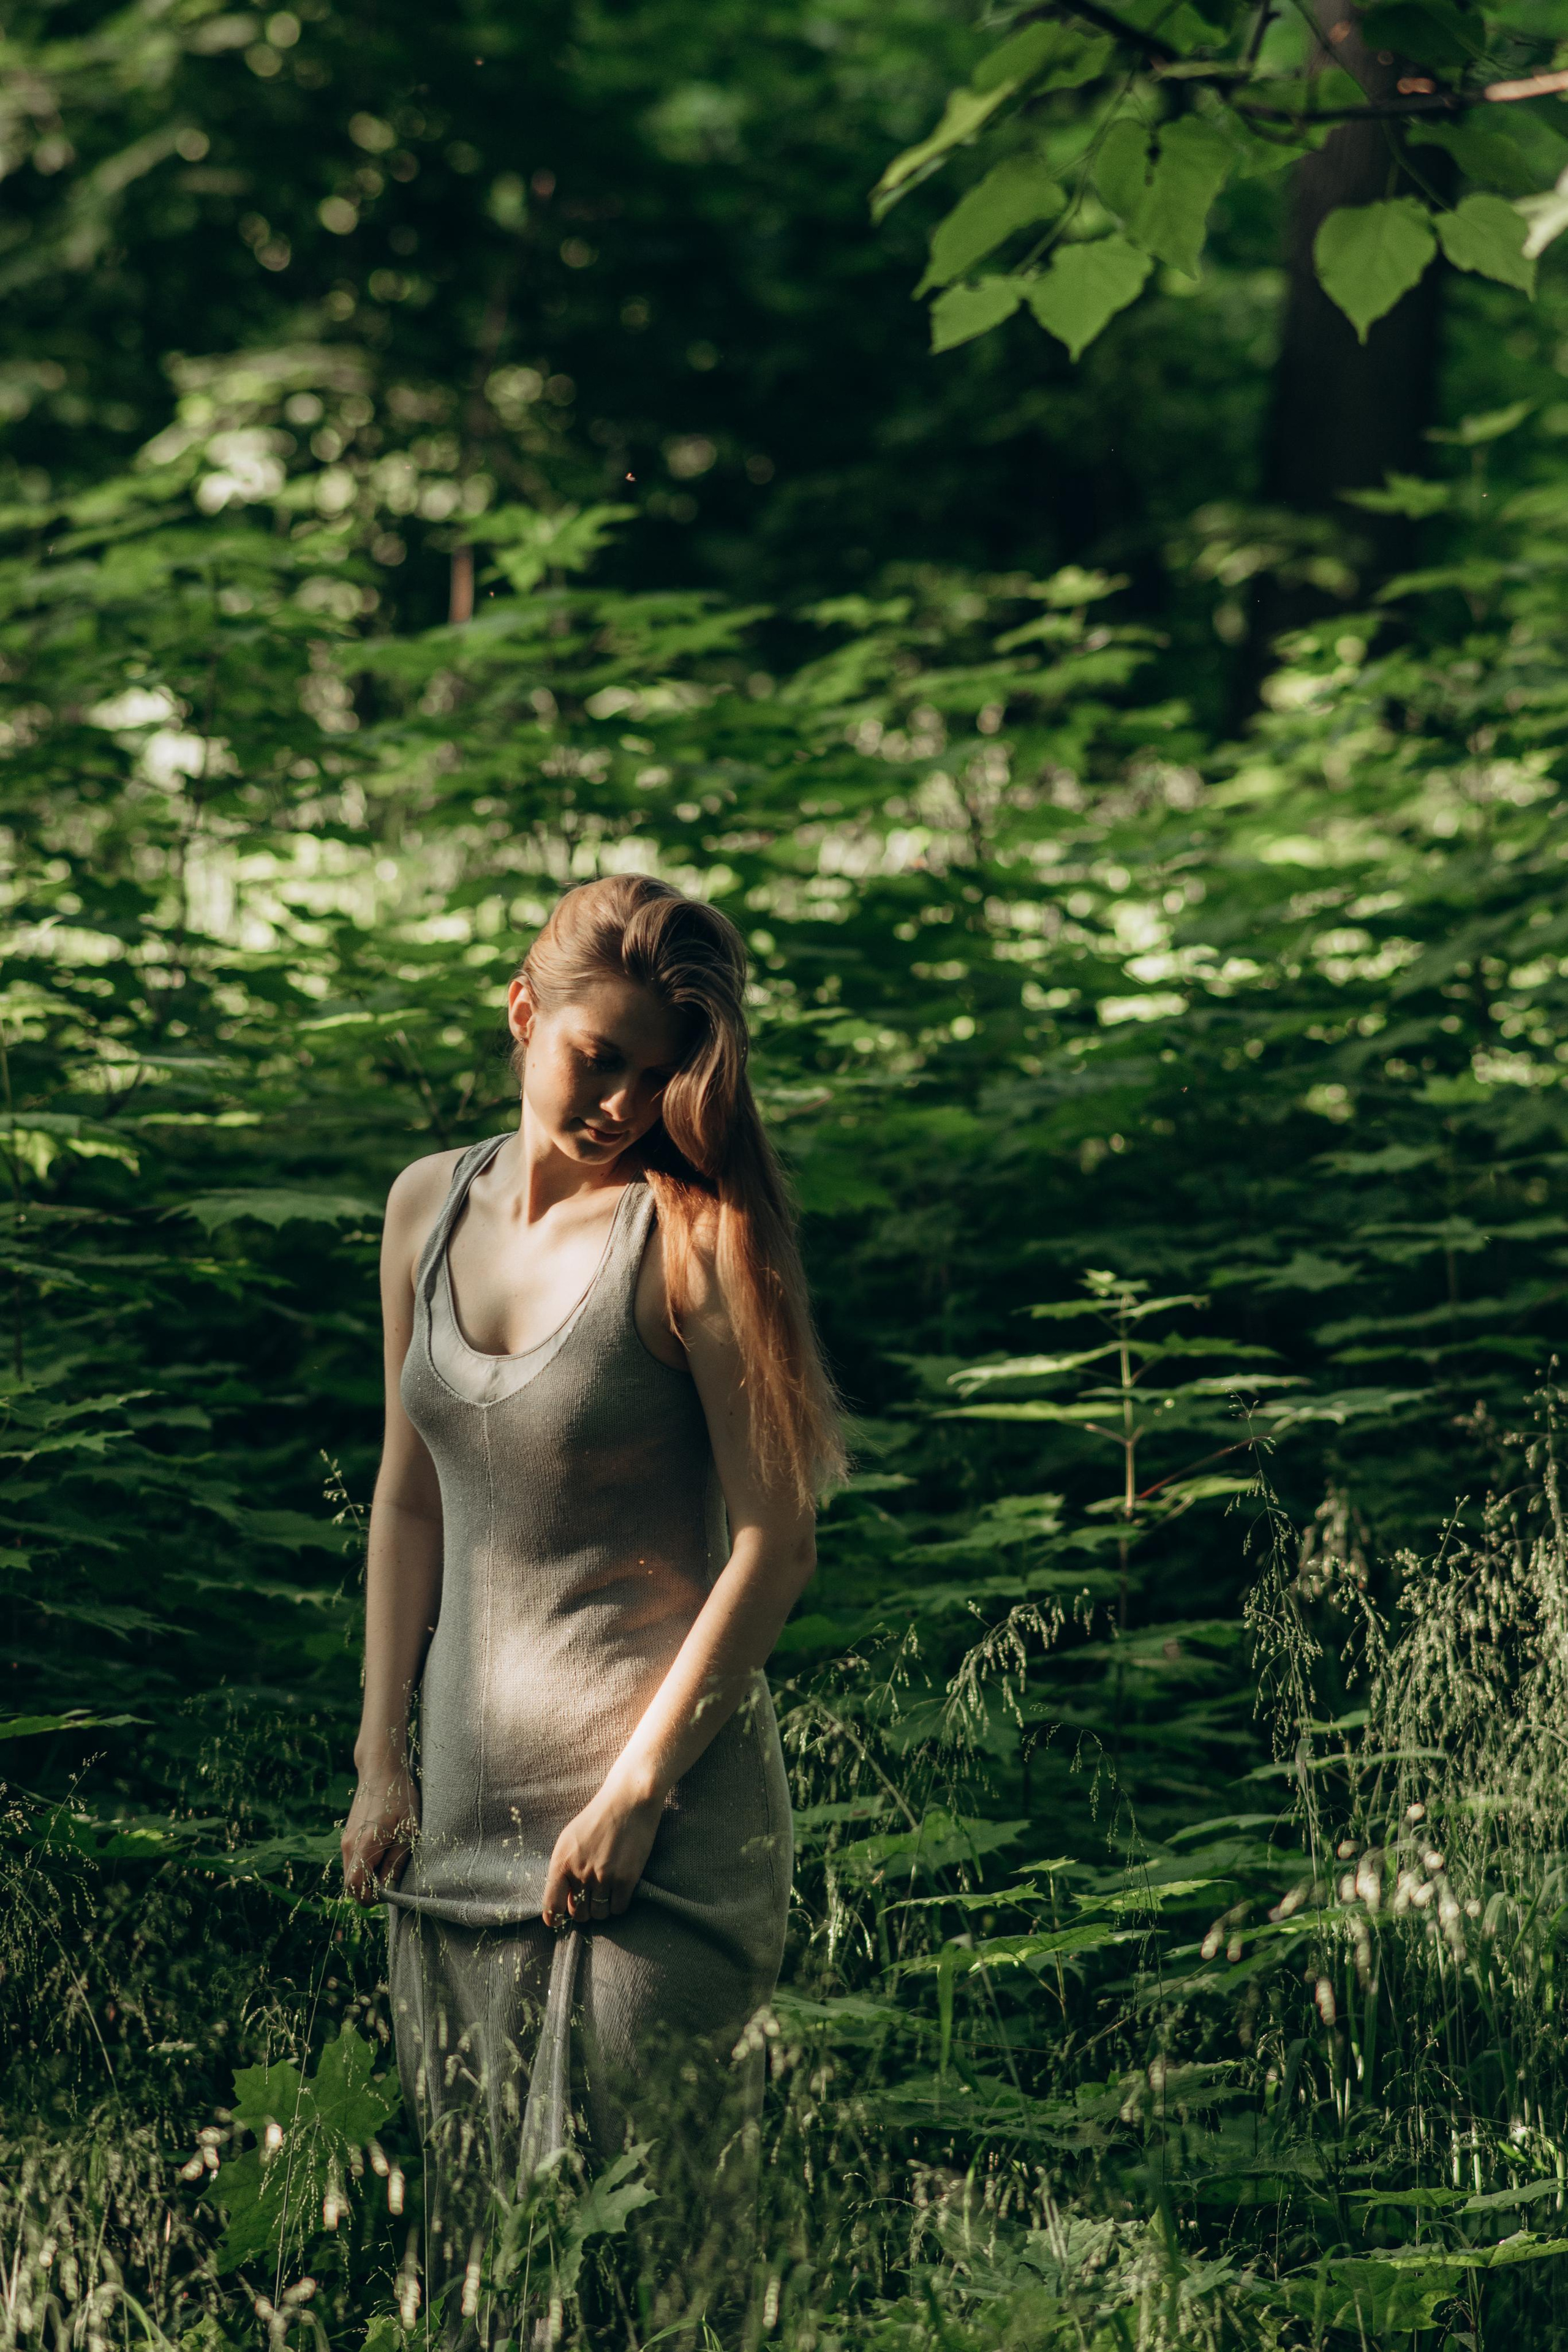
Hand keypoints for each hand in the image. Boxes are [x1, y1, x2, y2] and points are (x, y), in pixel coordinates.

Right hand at [342, 1757, 419, 1904]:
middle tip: (392, 1879)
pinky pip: (353, 1862)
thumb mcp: (409, 1828)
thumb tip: (389, 1887)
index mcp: (364, 1844)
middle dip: (369, 1890)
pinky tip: (383, 1853)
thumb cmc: (399, 1797)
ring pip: (351, 1874)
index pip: (355, 1886)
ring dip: (367, 1878)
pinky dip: (365, 1867)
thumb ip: (397, 1859)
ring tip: (390, 1864)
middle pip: (350, 1884)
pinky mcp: (348, 1836)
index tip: (390, 1891)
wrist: (380, 1770)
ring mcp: (346, 1840)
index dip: (371, 1897)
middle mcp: (349, 1845)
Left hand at [541, 1776, 662, 1929]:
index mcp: (562, 1861)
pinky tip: (620, 1889)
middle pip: (578, 1914)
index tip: (559, 1921)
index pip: (551, 1905)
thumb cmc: (598, 1817)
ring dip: (602, 1908)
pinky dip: (618, 1904)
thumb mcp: (569, 1838)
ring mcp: (604, 1877)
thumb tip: (562, 1899)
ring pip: (599, 1914)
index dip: (554, 1919)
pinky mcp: (626, 1879)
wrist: (629, 1800)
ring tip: (607, 1891)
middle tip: (591, 1897)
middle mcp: (580, 1872)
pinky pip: (618, 1909)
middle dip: (584, 1909)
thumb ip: (563, 1868)